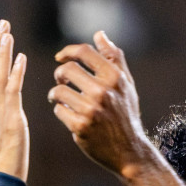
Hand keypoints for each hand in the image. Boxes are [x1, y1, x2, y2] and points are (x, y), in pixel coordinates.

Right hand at [0, 19, 29, 179]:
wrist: (1, 183)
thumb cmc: (7, 163)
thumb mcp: (6, 134)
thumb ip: (6, 118)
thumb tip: (10, 109)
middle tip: (2, 23)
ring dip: (2, 52)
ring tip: (7, 31)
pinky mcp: (11, 122)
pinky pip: (12, 93)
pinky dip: (15, 73)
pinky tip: (21, 58)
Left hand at [48, 32, 156, 178]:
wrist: (130, 151)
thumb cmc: (126, 114)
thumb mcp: (126, 84)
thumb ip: (114, 58)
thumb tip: (99, 34)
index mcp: (114, 77)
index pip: (83, 53)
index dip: (67, 52)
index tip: (60, 58)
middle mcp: (103, 92)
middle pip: (67, 70)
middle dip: (60, 74)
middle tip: (61, 80)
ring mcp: (91, 110)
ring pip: (59, 91)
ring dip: (55, 93)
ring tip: (59, 98)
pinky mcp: (81, 127)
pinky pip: (59, 110)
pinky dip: (60, 110)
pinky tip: (67, 114)